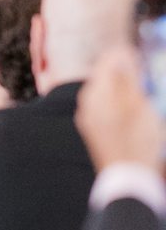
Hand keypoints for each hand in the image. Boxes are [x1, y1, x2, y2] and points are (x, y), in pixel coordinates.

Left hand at [78, 47, 164, 171]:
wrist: (128, 177)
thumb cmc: (136, 140)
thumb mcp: (136, 104)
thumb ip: (126, 78)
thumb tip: (119, 53)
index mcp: (96, 94)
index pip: (106, 63)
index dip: (124, 57)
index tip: (138, 57)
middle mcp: (87, 105)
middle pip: (104, 77)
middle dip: (123, 72)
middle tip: (141, 74)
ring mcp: (89, 119)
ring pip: (105, 93)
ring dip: (123, 88)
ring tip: (140, 94)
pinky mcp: (96, 131)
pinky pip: (106, 108)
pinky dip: (120, 103)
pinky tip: (131, 111)